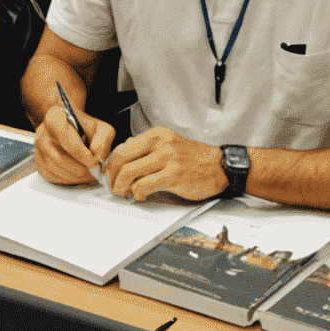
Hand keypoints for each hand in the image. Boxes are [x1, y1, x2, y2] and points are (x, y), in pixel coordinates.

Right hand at [35, 103, 115, 185]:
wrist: (70, 127)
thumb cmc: (84, 127)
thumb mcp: (100, 127)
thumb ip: (103, 138)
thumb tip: (95, 153)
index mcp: (55, 119)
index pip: (68, 143)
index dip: (84, 156)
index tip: (95, 161)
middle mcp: (42, 133)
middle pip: (61, 159)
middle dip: (81, 169)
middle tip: (94, 171)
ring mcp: (38, 149)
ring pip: (56, 170)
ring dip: (75, 176)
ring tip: (88, 173)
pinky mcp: (38, 162)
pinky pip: (52, 176)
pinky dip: (68, 179)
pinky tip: (77, 173)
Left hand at [102, 126, 228, 201]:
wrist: (220, 166)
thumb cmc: (194, 158)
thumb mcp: (168, 144)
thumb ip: (146, 148)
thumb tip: (123, 154)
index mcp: (156, 135)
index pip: (122, 147)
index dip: (111, 164)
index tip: (109, 174)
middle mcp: (160, 143)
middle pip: (121, 158)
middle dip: (112, 176)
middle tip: (113, 186)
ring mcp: (167, 158)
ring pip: (129, 172)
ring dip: (121, 186)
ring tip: (125, 193)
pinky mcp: (174, 175)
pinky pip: (144, 185)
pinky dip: (137, 193)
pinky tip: (141, 195)